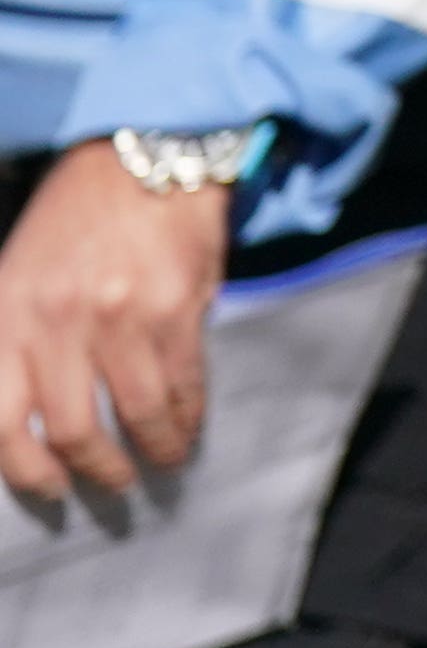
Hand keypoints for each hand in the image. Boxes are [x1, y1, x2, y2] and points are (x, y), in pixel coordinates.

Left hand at [0, 146, 229, 503]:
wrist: (141, 158)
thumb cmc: (73, 223)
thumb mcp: (15, 277)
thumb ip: (13, 342)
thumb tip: (26, 419)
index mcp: (7, 315)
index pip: (1, 421)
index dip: (25, 470)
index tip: (49, 489)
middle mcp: (57, 321)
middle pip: (72, 430)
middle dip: (97, 471)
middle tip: (113, 483)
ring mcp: (120, 316)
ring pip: (136, 415)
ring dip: (153, 451)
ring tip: (164, 460)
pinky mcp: (176, 308)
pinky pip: (183, 384)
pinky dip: (188, 417)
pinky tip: (188, 427)